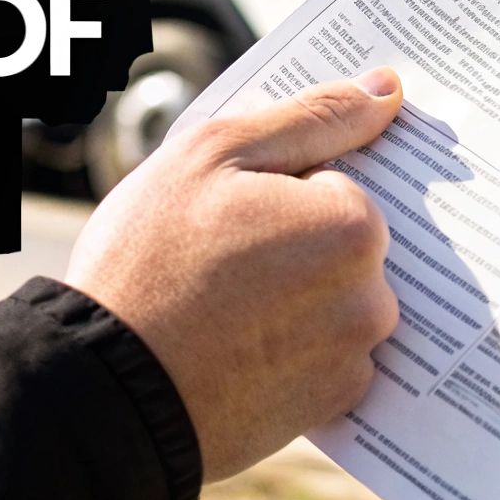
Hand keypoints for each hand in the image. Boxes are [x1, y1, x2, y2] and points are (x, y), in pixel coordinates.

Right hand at [65, 69, 402, 480]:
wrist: (112, 386)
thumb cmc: (150, 260)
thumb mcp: (213, 154)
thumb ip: (311, 117)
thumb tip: (387, 90)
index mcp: (352, 225)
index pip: (336, 184)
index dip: (276, 192)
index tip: (228, 215)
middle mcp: (373, 298)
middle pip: (341, 245)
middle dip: (291, 243)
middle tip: (215, 260)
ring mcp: (353, 359)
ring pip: (332, 300)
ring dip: (291, 296)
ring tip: (218, 306)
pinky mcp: (330, 409)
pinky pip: (323, 357)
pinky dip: (289, 348)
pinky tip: (234, 349)